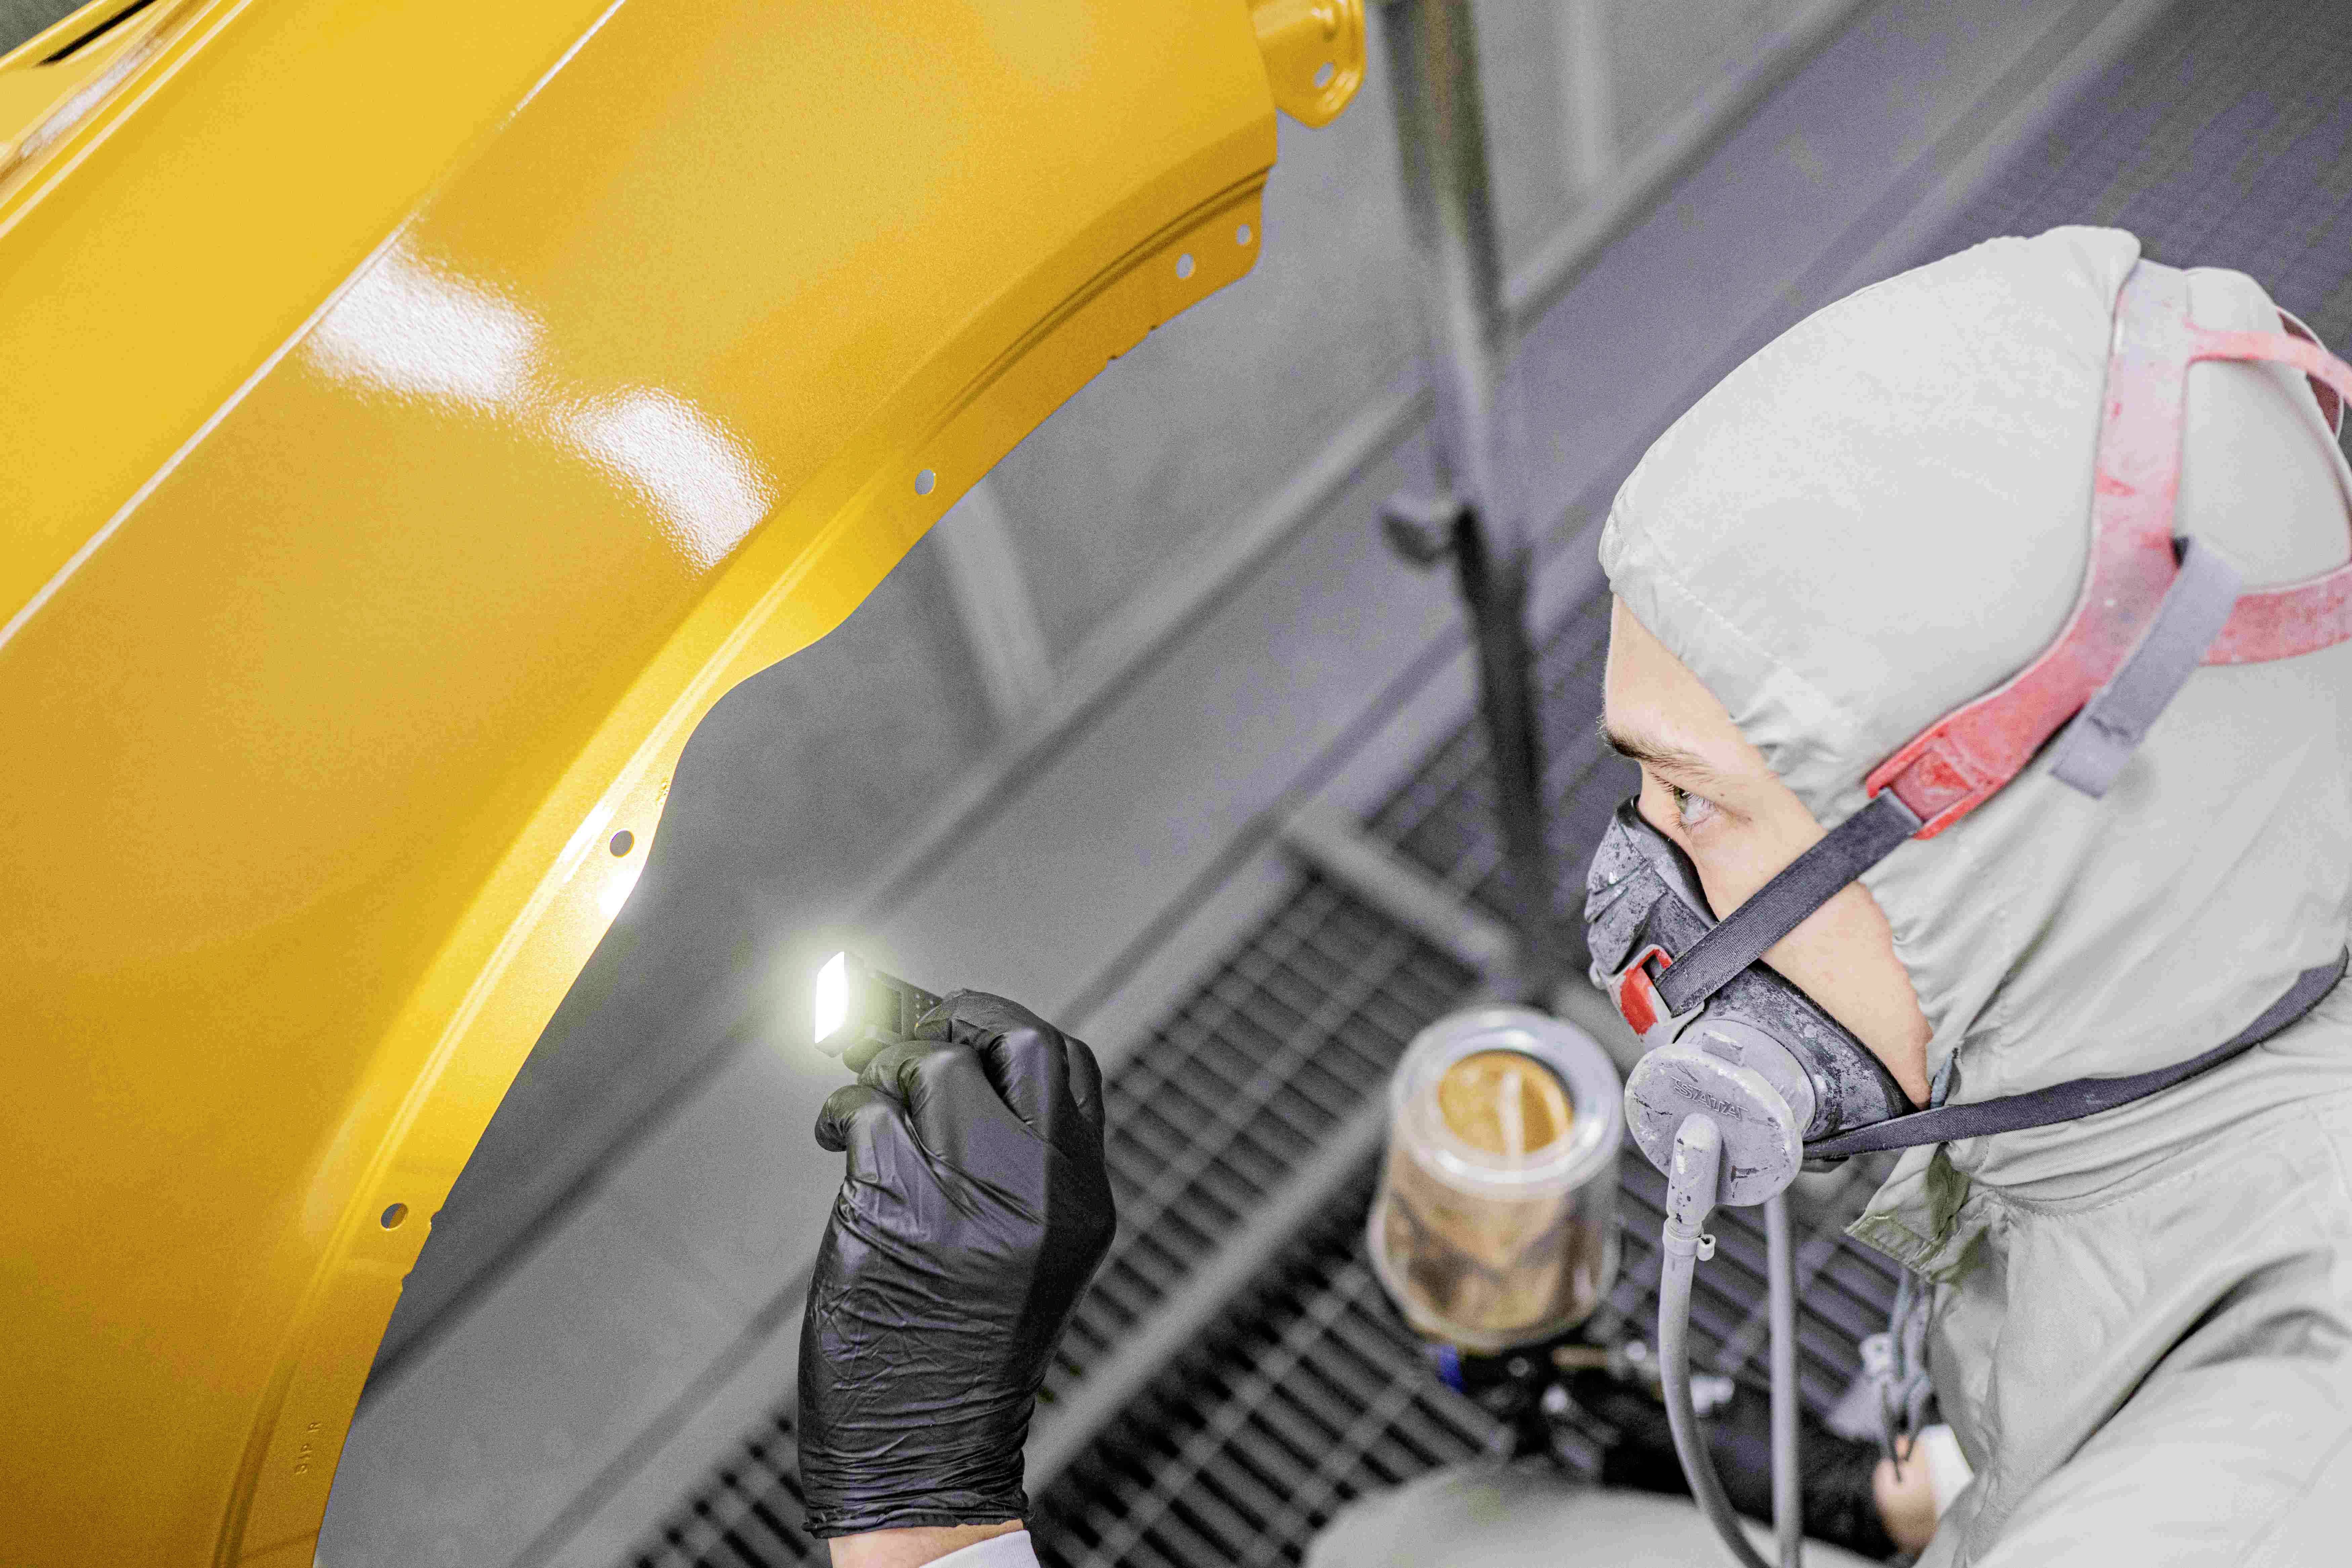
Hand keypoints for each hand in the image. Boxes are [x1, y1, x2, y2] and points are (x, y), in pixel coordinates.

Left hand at [797, 991, 1115, 1538]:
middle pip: (1015, 1041)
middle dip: (952, 1016)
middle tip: (903, 1029)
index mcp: (1082, 1199)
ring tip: (860, 1097)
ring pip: (931, 1066)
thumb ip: (1018, 1165)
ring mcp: (970, 1200)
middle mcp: (1039, 1191)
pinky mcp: (895, 1213)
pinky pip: (866, 1114)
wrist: (930, 1461)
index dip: (1009, 1026)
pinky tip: (834, 1136)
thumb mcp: (1031, 1255)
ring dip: (881, 1067)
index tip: (961, 1018)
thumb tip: (955, 1063)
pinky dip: (841, 1110)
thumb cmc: (967, 1356)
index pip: (1069, 1065)